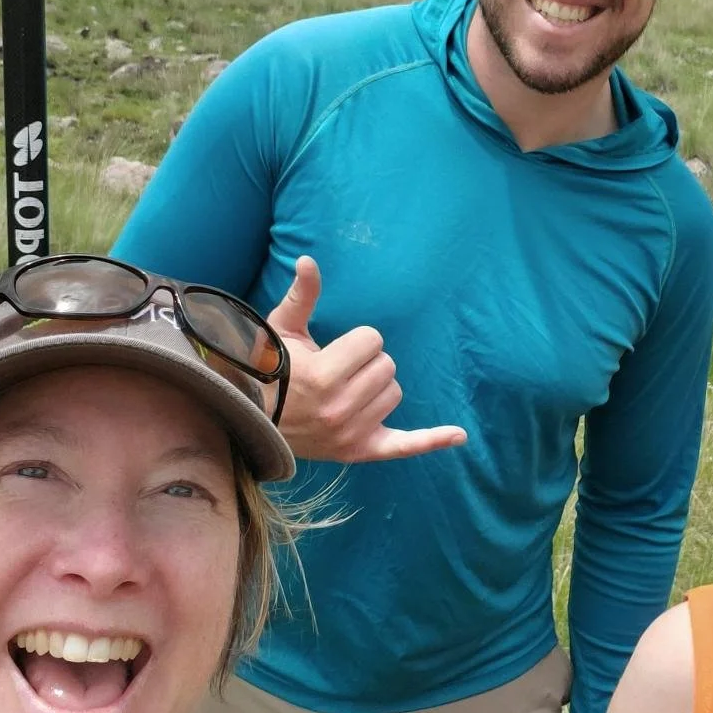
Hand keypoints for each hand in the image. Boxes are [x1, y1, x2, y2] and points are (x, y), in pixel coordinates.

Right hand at [265, 255, 467, 462]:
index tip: (333, 351)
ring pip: (395, 394)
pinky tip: (459, 435)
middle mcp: (338, 409)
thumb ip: (302, 296)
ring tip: (345, 391)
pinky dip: (433, 440)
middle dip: (367, 362)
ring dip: (378, 387)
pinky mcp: (360, 452)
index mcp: (322, 376)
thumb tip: (309, 260)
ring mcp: (350, 434)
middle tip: (338, 371)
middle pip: (388, 367)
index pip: (372, 340)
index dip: (356, 341)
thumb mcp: (281, 330)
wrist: (253, 417)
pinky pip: (404, 446)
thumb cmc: (269, 368)